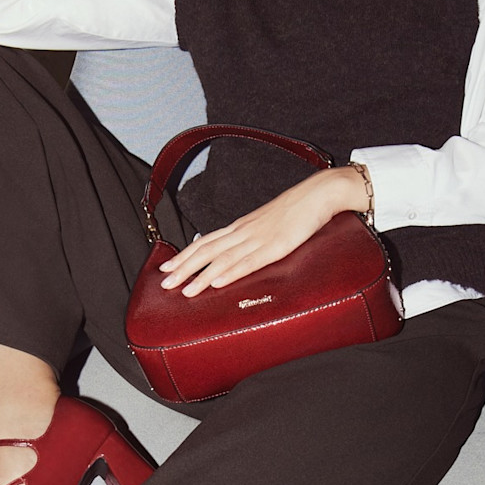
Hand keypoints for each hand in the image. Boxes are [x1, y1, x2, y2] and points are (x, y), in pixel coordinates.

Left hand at [158, 168, 369, 296]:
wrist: (320, 193)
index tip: (166, 267)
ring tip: (184, 290)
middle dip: (184, 268)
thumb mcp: (269, 225)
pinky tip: (217, 282)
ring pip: (223, 259)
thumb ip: (253, 239)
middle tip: (164, 283)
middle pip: (207, 250)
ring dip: (201, 275)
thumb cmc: (298, 210)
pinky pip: (249, 261)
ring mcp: (259, 239)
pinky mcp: (276, 246)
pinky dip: (230, 272)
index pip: (206, 242)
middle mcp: (244, 232)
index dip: (184, 255)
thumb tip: (238, 252)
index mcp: (242, 227)